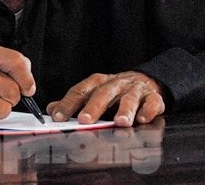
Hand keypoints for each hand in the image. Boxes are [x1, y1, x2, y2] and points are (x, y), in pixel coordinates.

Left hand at [48, 71, 164, 126]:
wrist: (146, 81)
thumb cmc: (115, 92)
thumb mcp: (94, 92)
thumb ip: (74, 102)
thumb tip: (51, 110)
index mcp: (99, 83)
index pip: (80, 91)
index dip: (69, 103)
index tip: (58, 117)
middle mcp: (116, 83)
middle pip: (103, 93)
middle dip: (94, 107)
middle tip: (85, 120)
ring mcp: (135, 89)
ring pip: (130, 97)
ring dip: (125, 109)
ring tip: (120, 122)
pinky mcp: (154, 97)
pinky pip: (152, 102)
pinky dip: (148, 110)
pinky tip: (143, 119)